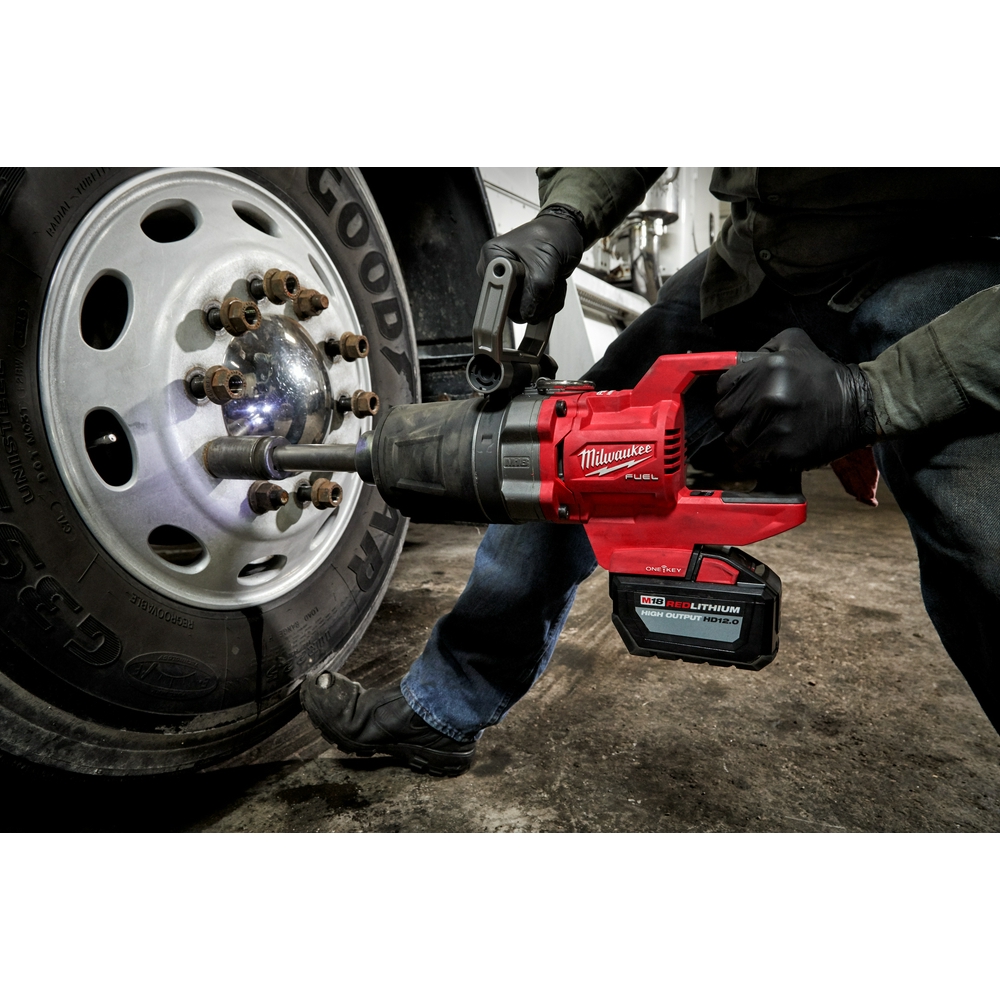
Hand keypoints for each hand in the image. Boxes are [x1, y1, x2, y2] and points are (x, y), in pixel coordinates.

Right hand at [477, 207, 584, 323]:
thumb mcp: (546, 262)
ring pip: (523, 312)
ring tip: (552, 281)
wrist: (565, 235)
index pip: (494, 293)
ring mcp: (509, 284)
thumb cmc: (554, 236)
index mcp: (494, 258)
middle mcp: (497, 273)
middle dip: (535, 301)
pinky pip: (532, 311)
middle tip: (549, 283)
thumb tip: (527, 313)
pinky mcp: (521, 293)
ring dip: (545, 302)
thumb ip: (536, 290)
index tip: (522, 303)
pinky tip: (551, 287)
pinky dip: (547, 303)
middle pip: (509, 308)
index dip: (510, 300)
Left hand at [714, 327, 877, 472]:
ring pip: (733, 441)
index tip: (742, 403)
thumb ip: (763, 348)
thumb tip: (737, 364)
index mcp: (767, 368)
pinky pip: (748, 462)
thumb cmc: (824, 376)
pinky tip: (761, 457)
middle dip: (733, 420)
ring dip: (741, 444)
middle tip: (748, 423)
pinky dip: (749, 463)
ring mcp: (775, 425)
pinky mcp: (784, 452)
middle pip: (724, 415)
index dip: (730, 396)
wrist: (861, 405)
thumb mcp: (796, 344)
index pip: (722, 387)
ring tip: (757, 440)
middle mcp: (768, 395)